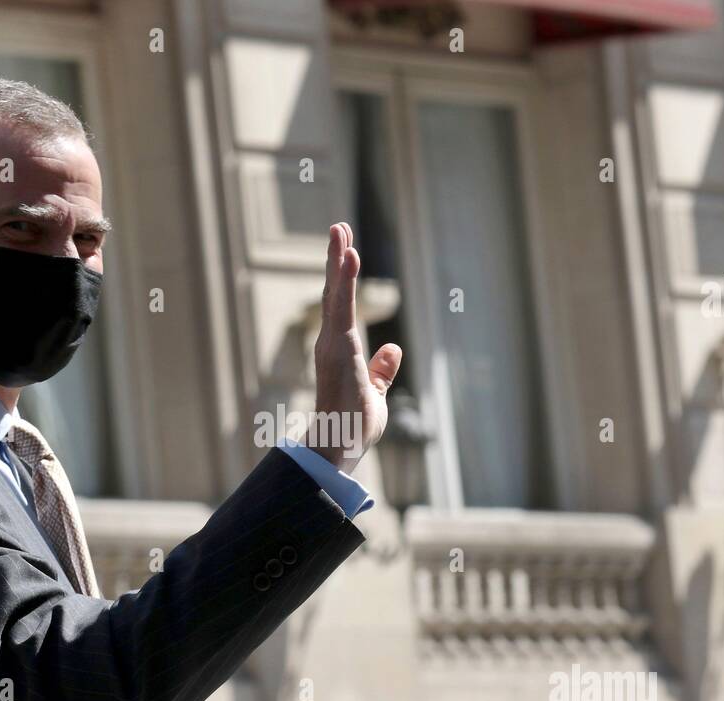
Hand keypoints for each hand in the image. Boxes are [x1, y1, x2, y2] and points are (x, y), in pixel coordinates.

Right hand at [308, 223, 401, 474]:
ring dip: (338, 260)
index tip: (345, 251)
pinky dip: (345, 280)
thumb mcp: (375, 393)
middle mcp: (330, 344)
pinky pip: (342, 307)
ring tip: (340, 230)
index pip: (340, 308)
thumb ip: (381, 371)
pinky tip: (348, 255)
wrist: (339, 449)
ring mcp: (332, 344)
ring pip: (336, 293)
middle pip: (334, 293)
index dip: (341, 279)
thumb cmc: (352, 428)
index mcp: (339, 352)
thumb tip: (393, 350)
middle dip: (336, 259)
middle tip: (339, 228)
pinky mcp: (339, 347)